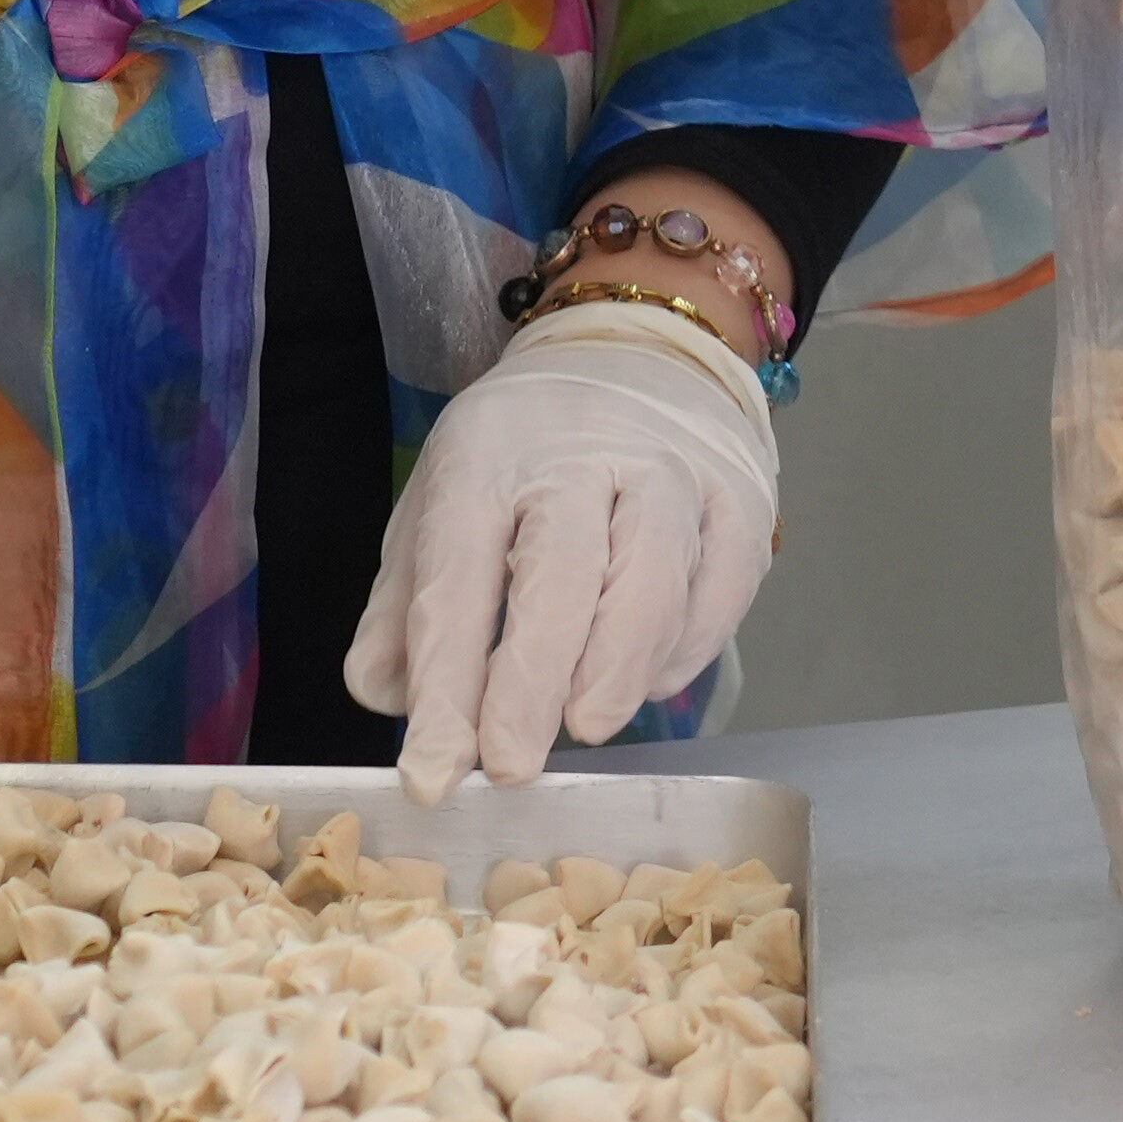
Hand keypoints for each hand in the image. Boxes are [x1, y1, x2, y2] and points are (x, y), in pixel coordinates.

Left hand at [342, 296, 784, 795]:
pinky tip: (647, 682)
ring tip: (585, 725)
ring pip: (653, 574)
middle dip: (531, 679)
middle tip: (510, 765)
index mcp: (487, 455)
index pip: (458, 574)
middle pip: (559, 570)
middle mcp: (582, 450)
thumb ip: (406, 606)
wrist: (641, 350)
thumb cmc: (524, 453)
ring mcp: (672, 468)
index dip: (445, 681)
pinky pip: (722, 584)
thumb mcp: (441, 503)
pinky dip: (687, 646)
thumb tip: (382, 698)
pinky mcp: (740, 494)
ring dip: (617, 665)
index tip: (431, 771)